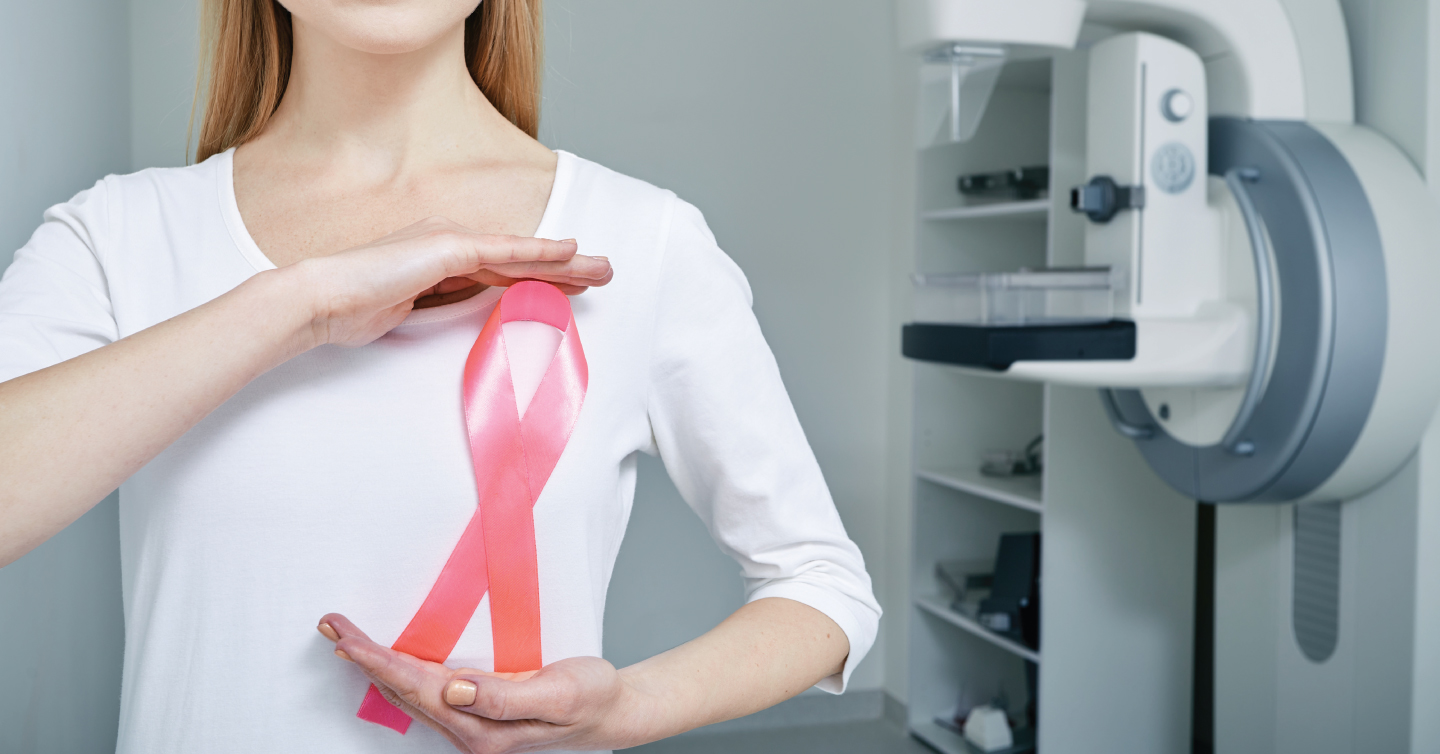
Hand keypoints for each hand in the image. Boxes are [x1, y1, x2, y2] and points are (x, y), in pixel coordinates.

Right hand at [287, 216, 612, 348]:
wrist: (323, 300)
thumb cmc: (356, 310)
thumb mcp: (413, 311)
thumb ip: (443, 306)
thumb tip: (474, 317)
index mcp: (442, 257)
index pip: (504, 270)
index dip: (542, 276)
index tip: (574, 286)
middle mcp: (451, 242)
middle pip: (520, 259)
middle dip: (566, 268)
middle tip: (605, 273)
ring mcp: (450, 241)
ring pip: (521, 254)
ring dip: (566, 262)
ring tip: (602, 269)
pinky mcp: (449, 247)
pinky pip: (505, 252)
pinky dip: (538, 252)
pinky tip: (569, 253)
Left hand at [318, 613, 650, 752]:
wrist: (612, 712)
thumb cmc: (589, 699)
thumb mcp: (558, 692)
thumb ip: (504, 696)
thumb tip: (455, 688)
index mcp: (481, 726)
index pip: (417, 686)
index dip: (378, 660)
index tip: (347, 638)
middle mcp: (468, 728)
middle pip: (403, 689)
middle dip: (363, 658)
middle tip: (331, 626)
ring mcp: (470, 722)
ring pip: (410, 691)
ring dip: (376, 665)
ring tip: (347, 640)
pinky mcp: (477, 711)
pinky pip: (427, 691)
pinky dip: (400, 672)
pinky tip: (389, 662)